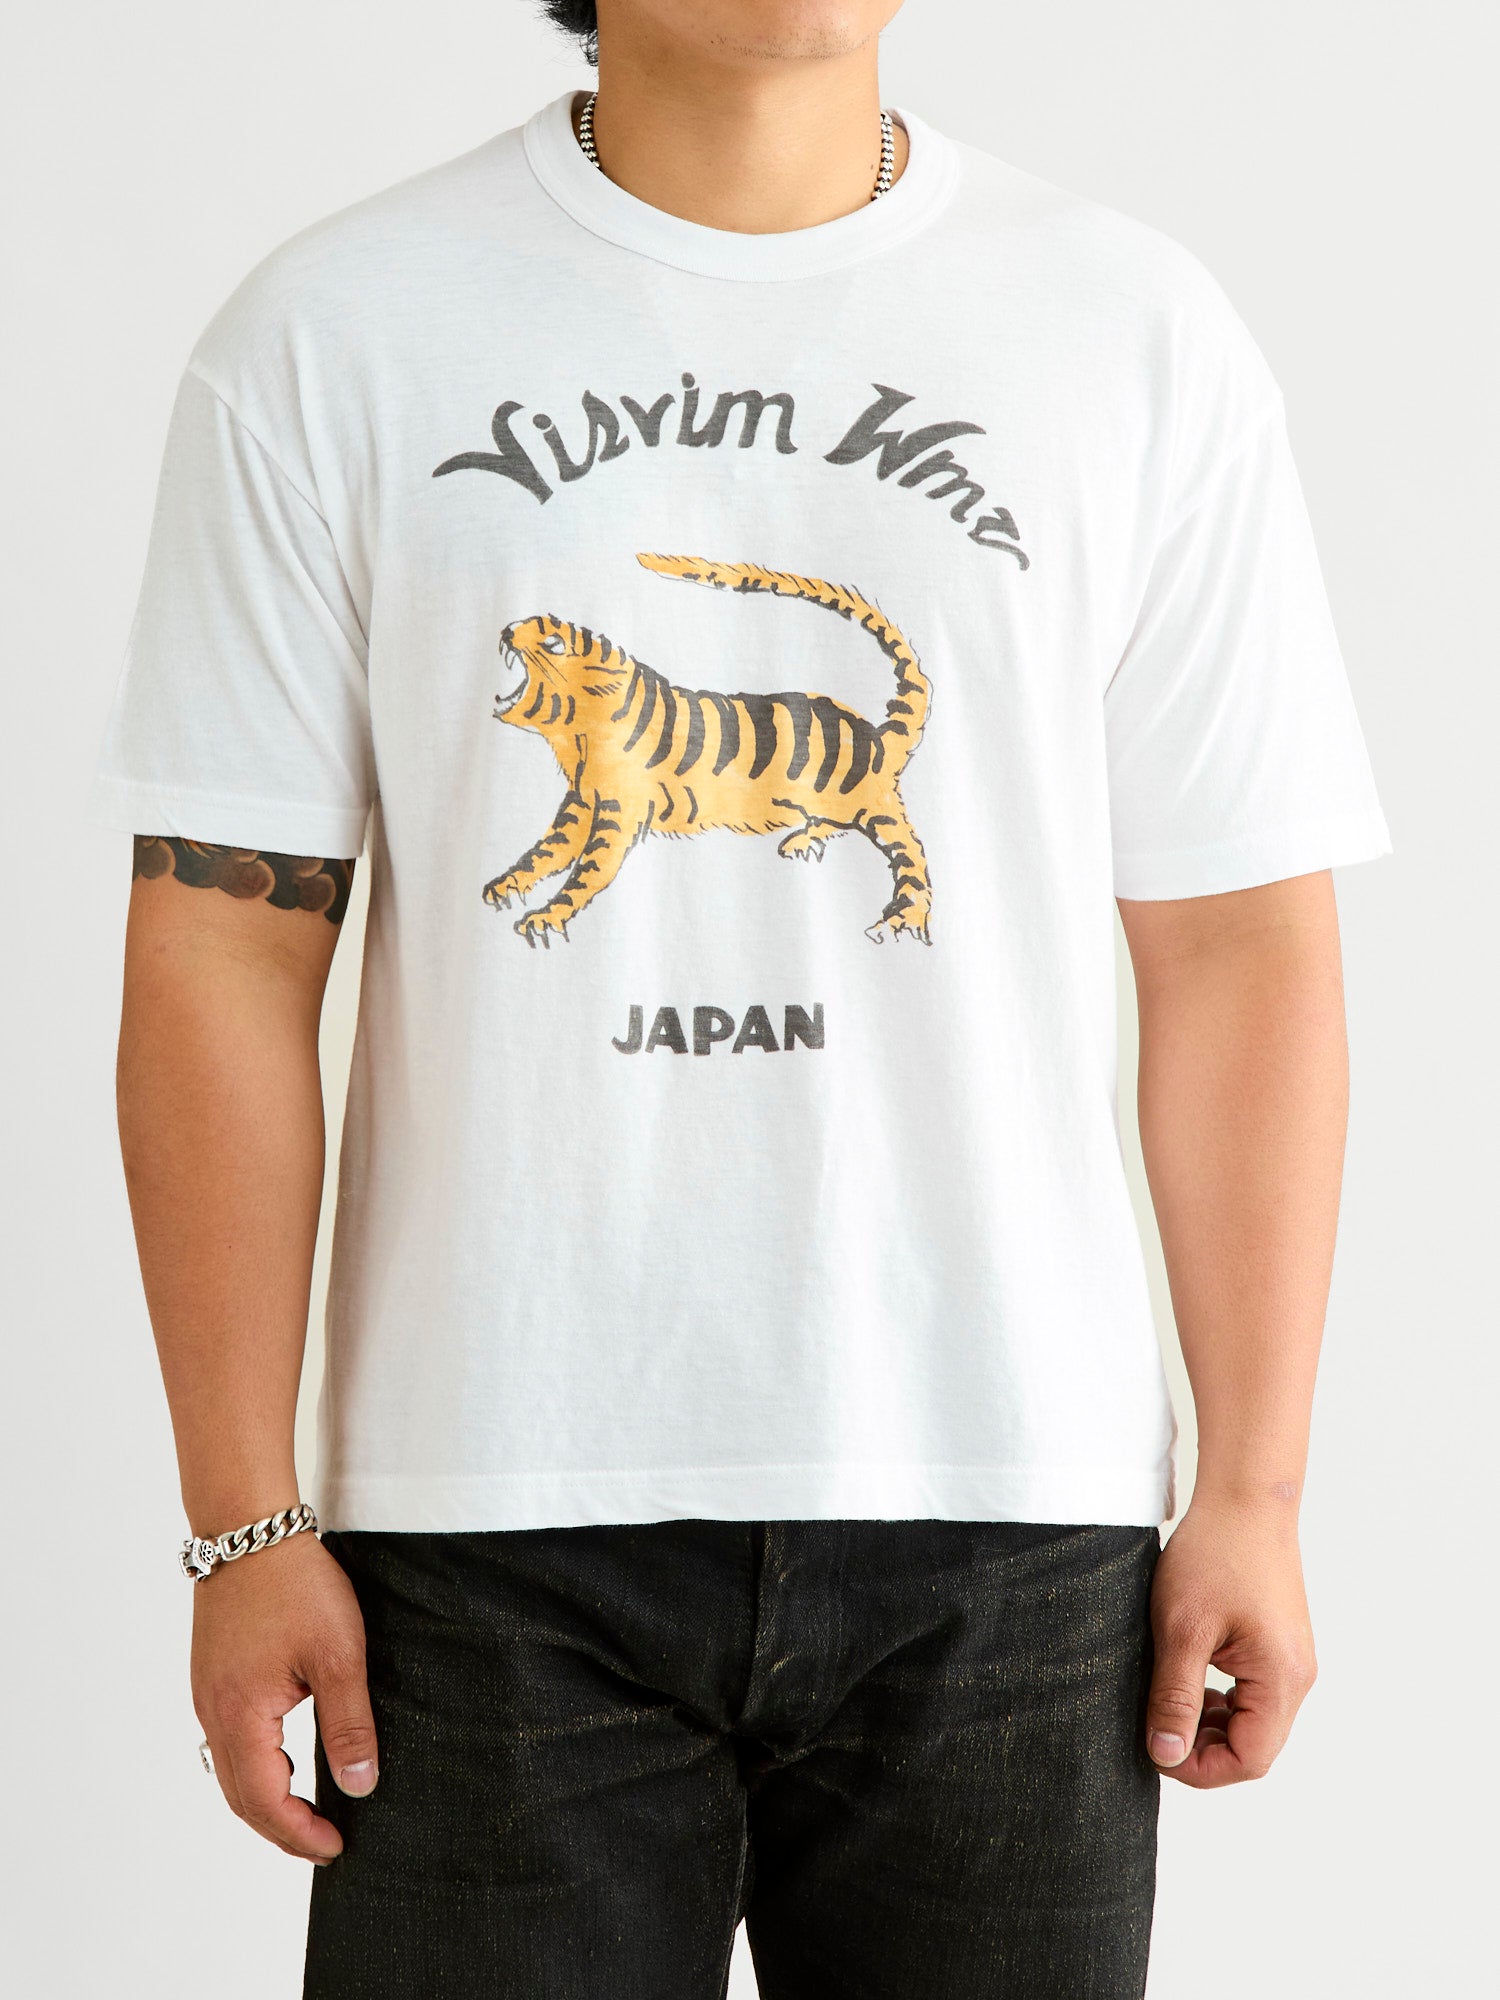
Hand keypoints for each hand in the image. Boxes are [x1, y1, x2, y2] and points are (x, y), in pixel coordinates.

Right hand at [191, 1532, 377, 1860]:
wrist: (249, 1527)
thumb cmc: (296, 1584)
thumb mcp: (338, 1654)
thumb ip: (349, 1723)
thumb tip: (361, 1785)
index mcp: (241, 1715)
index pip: (265, 1801)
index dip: (300, 1833)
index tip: (336, 1848)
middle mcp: (213, 1712)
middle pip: (241, 1796)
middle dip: (282, 1828)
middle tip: (325, 1842)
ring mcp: (207, 1694)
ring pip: (231, 1770)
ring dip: (267, 1799)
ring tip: (308, 1811)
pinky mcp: (212, 1676)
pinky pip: (227, 1741)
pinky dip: (255, 1767)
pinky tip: (283, 1761)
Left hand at [1146, 1496, 1317, 1787]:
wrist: (1245, 1499)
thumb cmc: (1213, 1555)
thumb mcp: (1181, 1630)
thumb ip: (1174, 1697)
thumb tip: (1165, 1754)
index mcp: (1281, 1679)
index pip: (1249, 1760)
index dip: (1200, 1768)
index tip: (1156, 1750)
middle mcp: (1297, 1677)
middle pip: (1254, 1746)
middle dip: (1204, 1748)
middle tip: (1156, 1726)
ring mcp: (1292, 1661)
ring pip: (1253, 1721)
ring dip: (1211, 1724)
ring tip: (1169, 1700)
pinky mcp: (1280, 1645)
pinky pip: (1254, 1693)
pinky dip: (1222, 1700)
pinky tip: (1189, 1678)